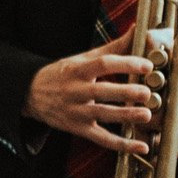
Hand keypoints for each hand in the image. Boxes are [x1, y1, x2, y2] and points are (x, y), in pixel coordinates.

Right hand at [25, 27, 159, 151]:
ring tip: (146, 115)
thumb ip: (113, 48)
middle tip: (146, 92)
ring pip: (102, 115)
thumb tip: (138, 30)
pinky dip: (122, 145)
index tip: (146, 65)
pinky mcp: (79, 129)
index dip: (125, 64)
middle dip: (125, 92)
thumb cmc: (63, 74)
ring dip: (125, 116)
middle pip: (102, 91)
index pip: (103, 65)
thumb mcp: (82, 58)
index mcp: (78, 70)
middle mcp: (76, 91)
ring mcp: (77, 112)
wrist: (31, 95)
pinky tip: (140, 147)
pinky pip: (102, 139)